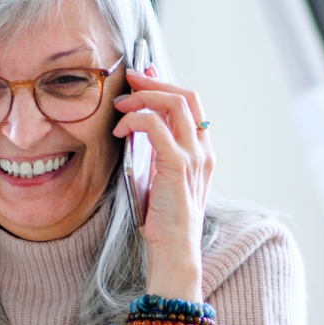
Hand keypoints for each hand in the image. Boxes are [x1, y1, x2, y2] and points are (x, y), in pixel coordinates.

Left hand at [112, 67, 214, 302]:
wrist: (174, 250)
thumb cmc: (163, 218)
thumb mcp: (158, 175)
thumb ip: (154, 149)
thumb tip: (136, 122)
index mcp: (202, 150)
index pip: (190, 103)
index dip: (165, 83)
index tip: (143, 74)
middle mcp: (203, 149)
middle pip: (185, 96)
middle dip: (154, 82)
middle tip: (129, 79)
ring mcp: (194, 157)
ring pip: (174, 104)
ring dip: (143, 97)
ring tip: (121, 106)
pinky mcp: (178, 166)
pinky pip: (156, 126)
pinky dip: (136, 120)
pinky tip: (119, 131)